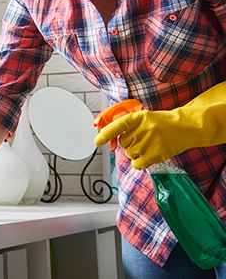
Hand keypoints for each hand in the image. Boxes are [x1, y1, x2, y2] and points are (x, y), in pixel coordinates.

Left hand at [94, 82, 225, 169]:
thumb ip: (127, 125)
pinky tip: (148, 156)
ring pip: (129, 154)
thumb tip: (106, 136)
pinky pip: (137, 164)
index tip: (96, 141)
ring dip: (135, 152)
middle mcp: (143, 129)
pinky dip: (139, 162)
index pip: (116, 126)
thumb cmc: (161, 123)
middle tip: (143, 138)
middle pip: (123, 144)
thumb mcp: (143, 117)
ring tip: (149, 144)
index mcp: (138, 117)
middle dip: (129, 143)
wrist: (186, 127)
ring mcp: (150, 142)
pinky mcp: (157, 154)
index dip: (105, 134)